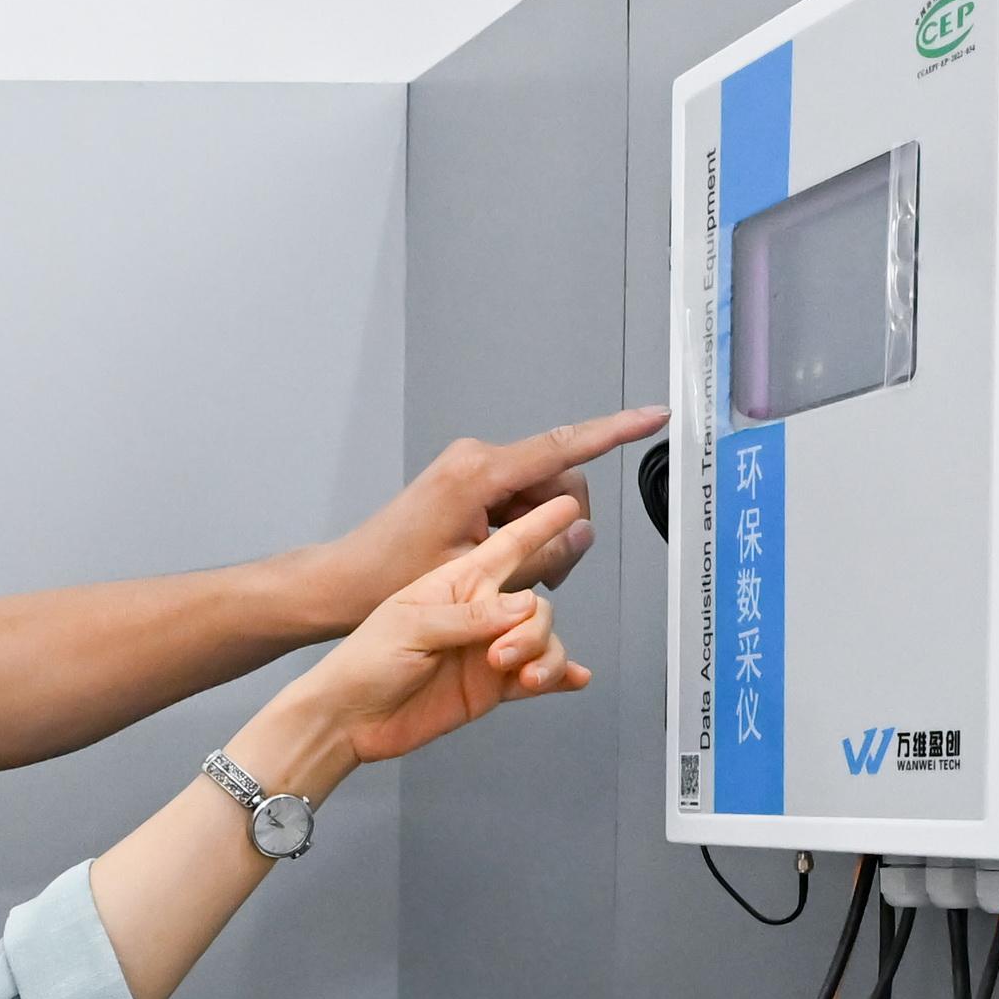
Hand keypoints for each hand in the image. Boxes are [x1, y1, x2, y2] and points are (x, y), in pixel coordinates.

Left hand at [263, 503, 595, 784]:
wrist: (348, 718)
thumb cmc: (364, 660)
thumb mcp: (412, 627)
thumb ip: (473, 618)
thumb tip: (528, 607)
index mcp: (458, 580)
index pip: (510, 541)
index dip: (542, 519)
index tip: (572, 503)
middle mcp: (479, 609)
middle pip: (538, 599)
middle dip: (537, 622)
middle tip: (503, 650)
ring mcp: (487, 646)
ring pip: (543, 636)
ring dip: (542, 653)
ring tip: (519, 675)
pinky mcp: (492, 684)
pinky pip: (540, 671)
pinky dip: (559, 673)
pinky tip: (573, 678)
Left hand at [293, 408, 661, 625]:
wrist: (345, 582)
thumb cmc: (391, 581)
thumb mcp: (479, 577)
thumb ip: (541, 554)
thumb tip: (583, 534)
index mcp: (479, 472)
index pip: (564, 446)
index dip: (615, 432)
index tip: (653, 416)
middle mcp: (479, 460)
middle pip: (561, 483)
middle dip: (566, 529)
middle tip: (543, 577)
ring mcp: (474, 470)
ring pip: (546, 499)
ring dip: (544, 537)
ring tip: (511, 577)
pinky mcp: (470, 485)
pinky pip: (522, 503)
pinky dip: (525, 534)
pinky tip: (501, 564)